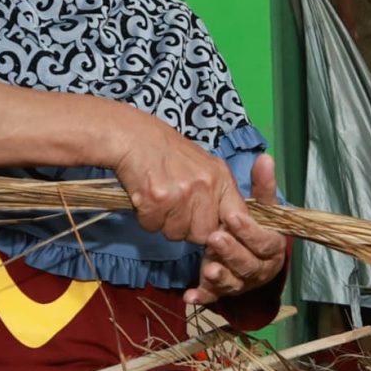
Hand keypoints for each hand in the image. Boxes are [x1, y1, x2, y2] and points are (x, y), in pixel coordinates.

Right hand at [106, 109, 243, 247]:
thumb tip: (224, 224)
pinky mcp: (156, 200)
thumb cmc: (166, 151)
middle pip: (203, 233)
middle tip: (175, 209)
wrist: (133, 136)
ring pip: (176, 233)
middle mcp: (204, 186)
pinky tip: (146, 198)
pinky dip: (146, 217)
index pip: (237, 216)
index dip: (225, 230)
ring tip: (159, 200)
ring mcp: (181, 193)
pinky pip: (153, 226)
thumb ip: (216, 192)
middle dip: (187, 228)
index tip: (214, 230)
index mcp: (220, 176)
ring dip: (164, 223)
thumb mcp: (203, 165)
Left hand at [185, 154, 288, 310]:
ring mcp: (241, 283)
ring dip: (220, 276)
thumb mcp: (259, 206)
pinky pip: (213, 297)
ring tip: (207, 267)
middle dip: (232, 252)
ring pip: (233, 283)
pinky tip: (190, 296)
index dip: (249, 231)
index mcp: (273, 248)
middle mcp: (260, 269)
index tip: (231, 217)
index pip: (265, 242)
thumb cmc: (253, 226)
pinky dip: (202, 297)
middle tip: (214, 238)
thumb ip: (262, 186)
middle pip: (249, 265)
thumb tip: (266, 158)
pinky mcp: (222, 291)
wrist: (247, 252)